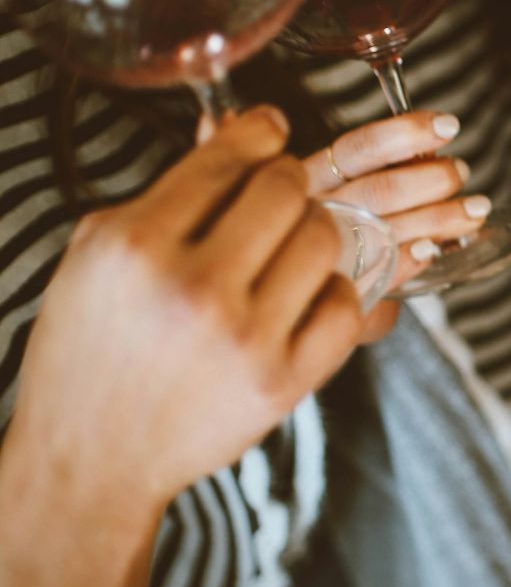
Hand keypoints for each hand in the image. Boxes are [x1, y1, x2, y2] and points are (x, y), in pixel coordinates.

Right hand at [8, 106, 365, 513]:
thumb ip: (167, 192)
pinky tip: (305, 295)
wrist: (90, 460)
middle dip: (286, 182)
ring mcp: (244, 337)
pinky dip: (333, 291)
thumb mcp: (98, 257)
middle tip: (278, 194)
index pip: (226, 159)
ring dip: (314, 231)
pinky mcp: (283, 381)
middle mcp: (193, 287)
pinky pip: (345, 304)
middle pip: (286, 189)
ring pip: (324, 238)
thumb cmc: (90, 350)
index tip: (271, 130)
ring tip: (289, 245)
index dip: (260, 133)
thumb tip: (237, 125)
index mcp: (136, 246)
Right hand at [304, 110, 478, 332]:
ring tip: (475, 209)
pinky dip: (412, 257)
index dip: (404, 134)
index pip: (357, 149)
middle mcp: (316, 213)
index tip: (447, 126)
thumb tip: (433, 152)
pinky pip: (382, 273)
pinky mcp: (340, 290)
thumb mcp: (344, 188)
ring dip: (439, 217)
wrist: (298, 300)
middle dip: (432, 178)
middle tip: (460, 172)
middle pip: (379, 190)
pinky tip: (433, 248)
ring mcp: (327, 253)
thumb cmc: (334, 227)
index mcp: (312, 177)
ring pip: (386, 230)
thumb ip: (383, 168)